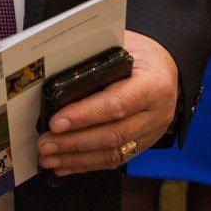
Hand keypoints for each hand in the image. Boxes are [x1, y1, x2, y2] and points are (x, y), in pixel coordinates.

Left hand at [36, 31, 177, 175]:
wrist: (166, 69)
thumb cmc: (139, 54)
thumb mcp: (122, 46)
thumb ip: (96, 59)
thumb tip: (54, 70)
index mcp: (153, 84)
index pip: (116, 104)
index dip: (84, 115)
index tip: (56, 122)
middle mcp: (155, 113)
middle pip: (112, 134)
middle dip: (74, 142)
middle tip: (45, 144)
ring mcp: (150, 133)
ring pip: (112, 153)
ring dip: (76, 158)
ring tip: (48, 157)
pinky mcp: (142, 145)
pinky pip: (113, 160)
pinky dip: (86, 164)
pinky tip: (63, 165)